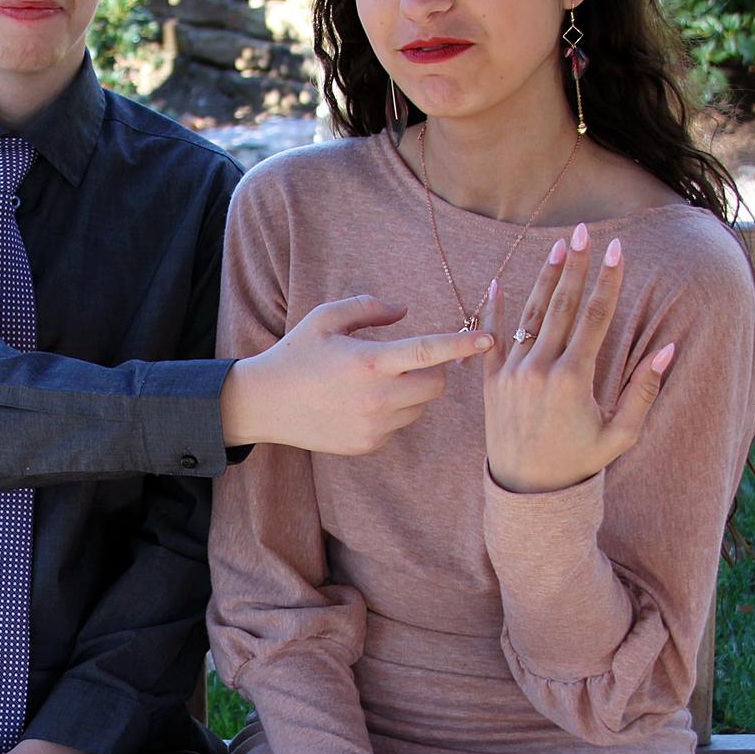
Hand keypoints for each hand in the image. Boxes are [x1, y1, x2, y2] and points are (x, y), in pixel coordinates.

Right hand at [221, 294, 491, 455]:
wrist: (265, 404)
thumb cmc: (296, 355)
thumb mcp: (325, 318)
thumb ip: (368, 308)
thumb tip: (404, 310)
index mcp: (370, 361)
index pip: (429, 351)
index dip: (462, 344)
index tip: (489, 338)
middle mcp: (377, 397)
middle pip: (436, 386)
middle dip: (433, 371)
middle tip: (409, 362)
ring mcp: (374, 426)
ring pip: (419, 408)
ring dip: (412, 393)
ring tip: (375, 383)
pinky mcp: (368, 445)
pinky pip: (399, 426)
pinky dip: (392, 413)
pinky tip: (361, 404)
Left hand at [481, 224, 675, 493]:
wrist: (528, 493)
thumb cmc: (580, 463)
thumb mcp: (620, 433)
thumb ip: (644, 390)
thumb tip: (669, 348)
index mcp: (573, 379)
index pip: (595, 317)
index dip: (608, 281)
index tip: (617, 250)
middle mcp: (539, 369)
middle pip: (562, 306)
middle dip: (575, 266)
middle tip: (584, 231)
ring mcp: (512, 374)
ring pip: (530, 315)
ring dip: (544, 278)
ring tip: (557, 247)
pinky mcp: (491, 382)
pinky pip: (492, 339)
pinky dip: (495, 310)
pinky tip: (498, 281)